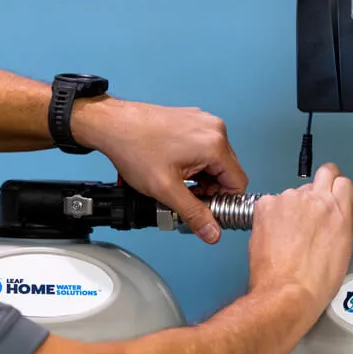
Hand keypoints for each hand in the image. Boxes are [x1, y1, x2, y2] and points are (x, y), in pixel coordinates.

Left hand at [72, 98, 247, 243]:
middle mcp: (213, 129)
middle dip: (209, 189)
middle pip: (226, 172)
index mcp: (214, 144)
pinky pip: (203, 148)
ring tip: (176, 182)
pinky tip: (173, 168)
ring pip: (214, 161)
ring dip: (200, 177)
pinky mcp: (192, 121)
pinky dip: (193, 163)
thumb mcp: (166, 189)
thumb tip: (212, 232)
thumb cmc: (134, 147)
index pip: (238, 183)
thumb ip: (193, 214)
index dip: (223, 201)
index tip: (207, 209)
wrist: (114, 125)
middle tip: (184, 197)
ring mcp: (202, 122)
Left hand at [247, 162, 352, 313]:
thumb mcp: (343, 249)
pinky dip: (272, 214)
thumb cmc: (314, 281)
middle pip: (320, 177)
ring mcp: (289, 200)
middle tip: (311, 213)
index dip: (337, 190)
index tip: (333, 198)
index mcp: (338, 209)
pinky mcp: (266, 205)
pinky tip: (274, 235)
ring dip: (293, 207)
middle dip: (317, 191)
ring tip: (289, 235)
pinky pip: (271, 202)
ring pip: (294, 192)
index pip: (343, 181)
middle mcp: (315, 199)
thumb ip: (340, 222)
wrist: (288, 292)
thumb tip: (336, 216)